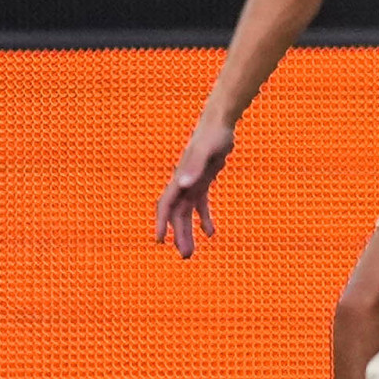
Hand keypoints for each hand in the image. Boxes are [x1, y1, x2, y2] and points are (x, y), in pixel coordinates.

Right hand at [155, 113, 237, 257]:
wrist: (219, 123)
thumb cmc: (213, 136)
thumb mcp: (207, 151)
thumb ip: (194, 167)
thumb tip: (184, 184)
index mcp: (180, 179)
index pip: (166, 205)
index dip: (162, 222)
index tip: (160, 240)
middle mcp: (183, 183)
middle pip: (177, 214)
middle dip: (179, 234)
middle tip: (185, 255)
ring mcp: (192, 183)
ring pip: (186, 213)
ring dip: (188, 231)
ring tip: (190, 251)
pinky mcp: (203, 181)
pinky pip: (200, 204)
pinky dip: (204, 219)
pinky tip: (211, 233)